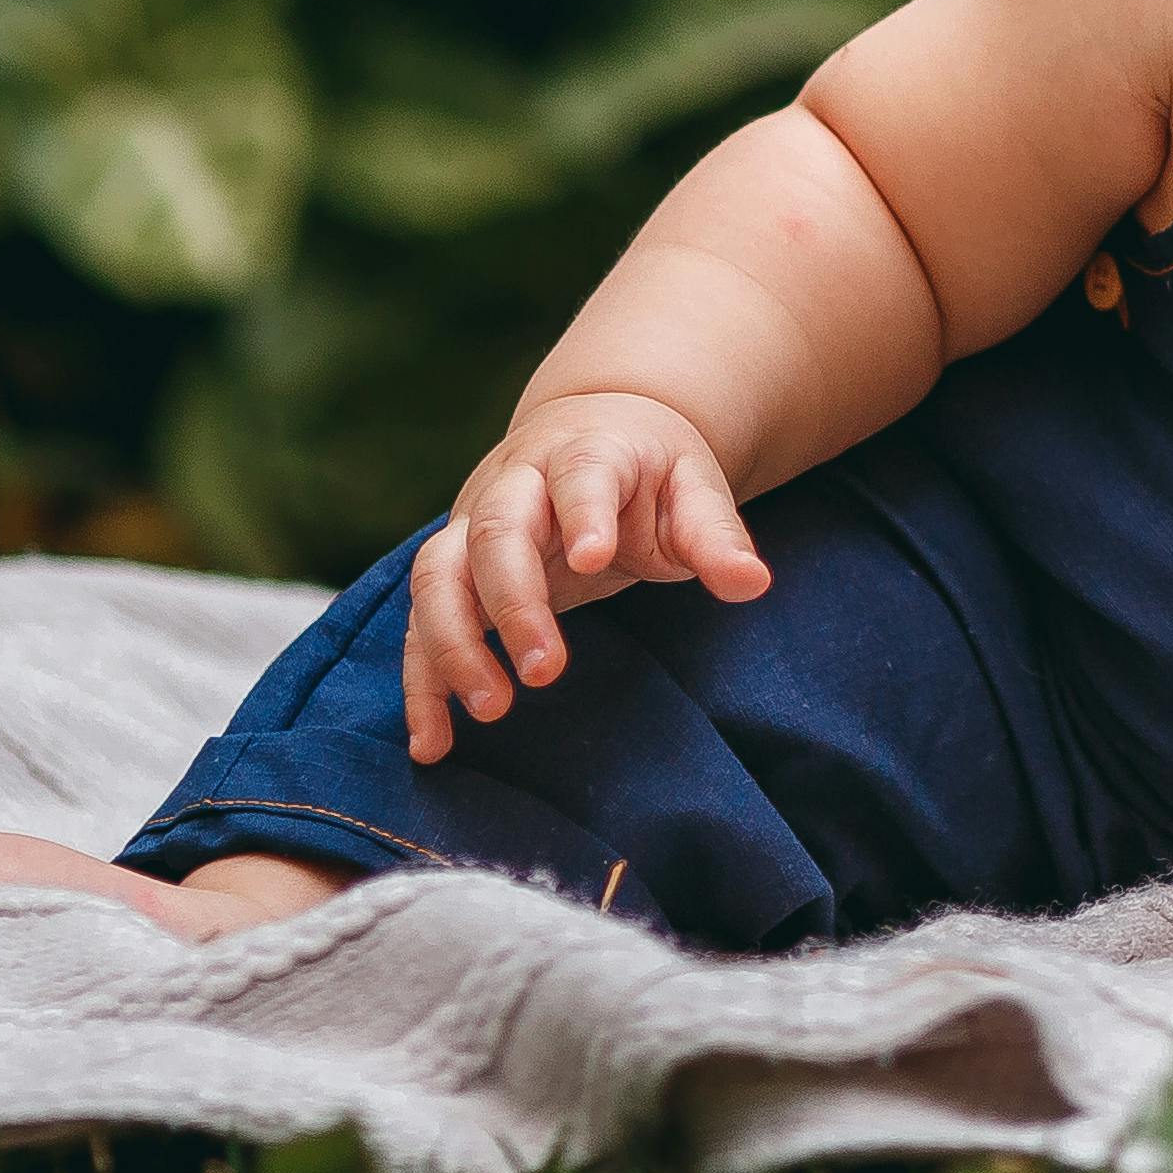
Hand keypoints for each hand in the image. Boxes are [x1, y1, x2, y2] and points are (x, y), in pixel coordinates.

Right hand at [400, 390, 772, 760]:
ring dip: (454, 644)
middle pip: (497, 531)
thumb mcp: (693, 490)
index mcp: (586, 452)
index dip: (584, 513)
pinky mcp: (452, 572)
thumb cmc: (649, 473)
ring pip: (439, 575)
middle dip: (515, 602)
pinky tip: (433, 742)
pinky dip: (420, 682)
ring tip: (491, 709)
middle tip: (547, 671)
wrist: (590, 430)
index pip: (581, 474)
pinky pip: (420, 623)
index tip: (595, 558)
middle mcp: (516, 484)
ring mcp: (472, 526)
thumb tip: (752, 583)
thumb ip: (715, 535)